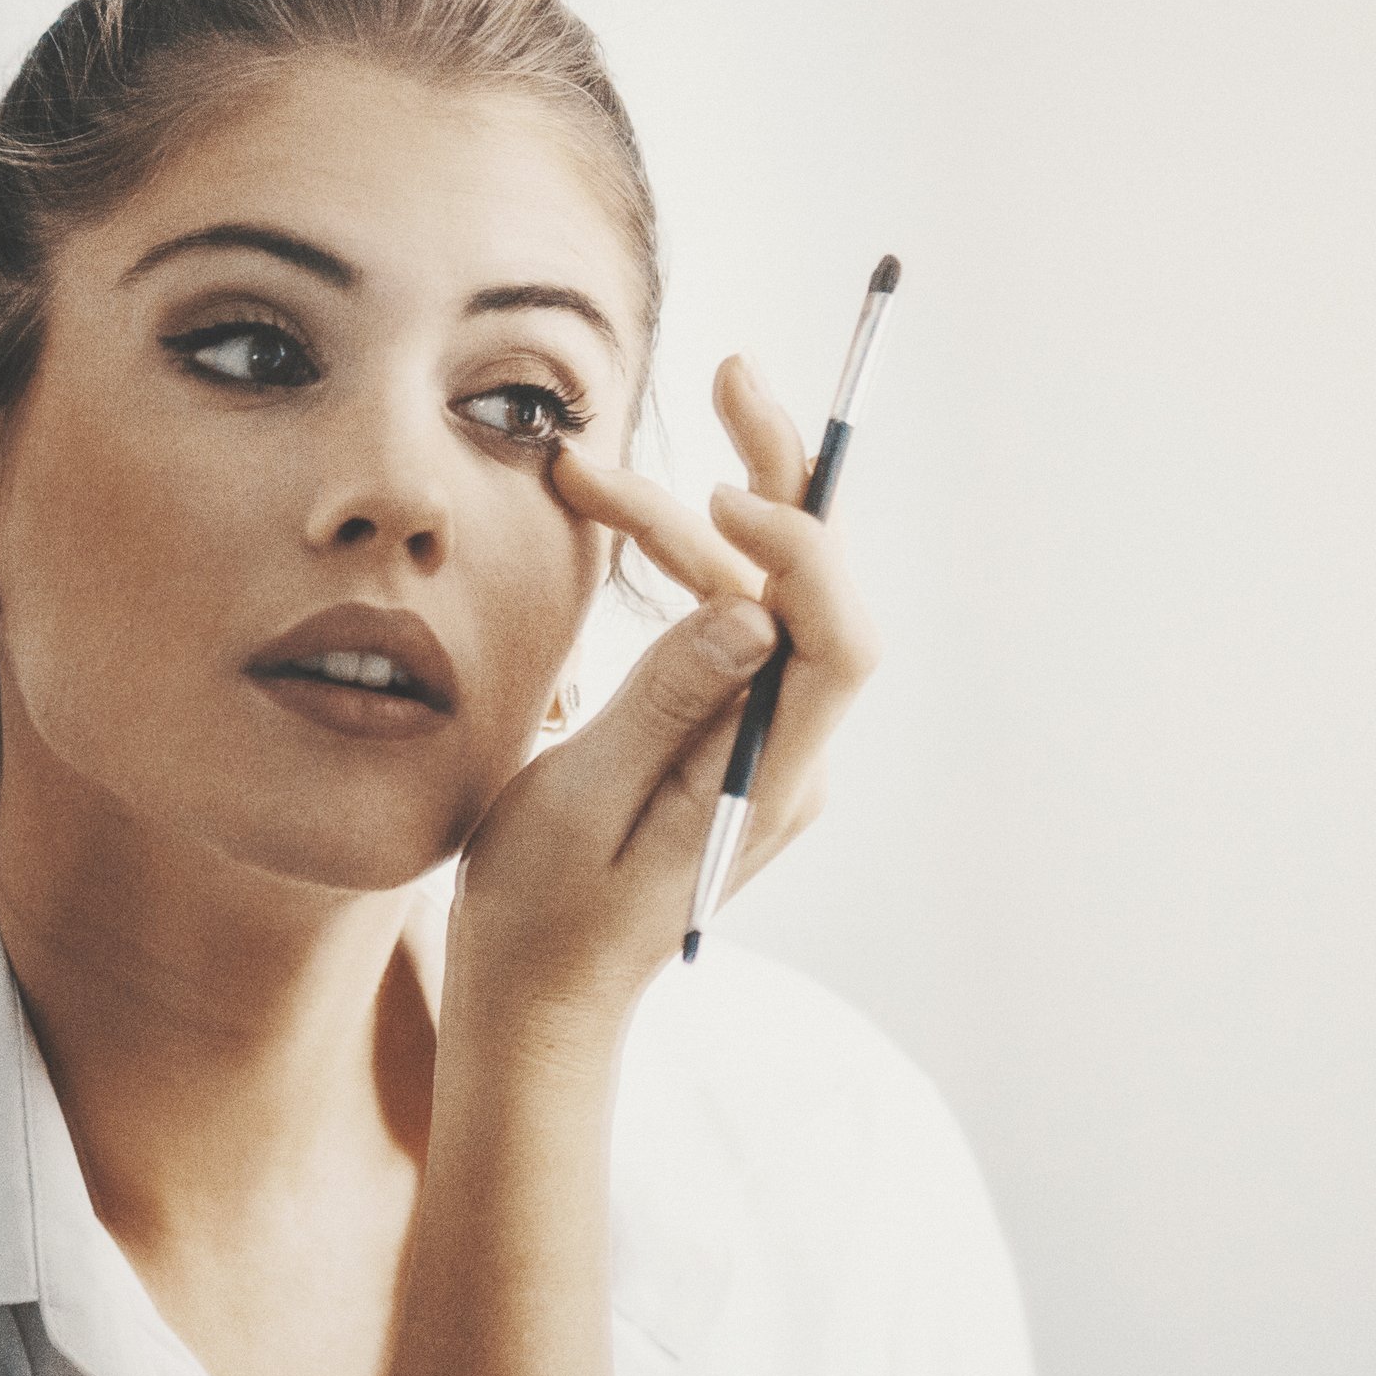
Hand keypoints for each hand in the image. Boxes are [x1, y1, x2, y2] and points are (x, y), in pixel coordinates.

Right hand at [442, 355, 879, 1036]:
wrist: (539, 1004)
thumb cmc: (542, 924)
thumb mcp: (580, 810)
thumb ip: (665, 707)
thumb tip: (750, 610)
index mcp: (768, 782)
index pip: (836, 641)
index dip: (803, 551)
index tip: (721, 498)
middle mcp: (787, 754)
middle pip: (813, 591)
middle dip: (775, 475)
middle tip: (733, 372)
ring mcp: (760, 742)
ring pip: (754, 595)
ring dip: (681, 521)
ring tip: (582, 469)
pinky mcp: (723, 732)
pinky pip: (721, 626)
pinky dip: (676, 563)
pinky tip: (618, 520)